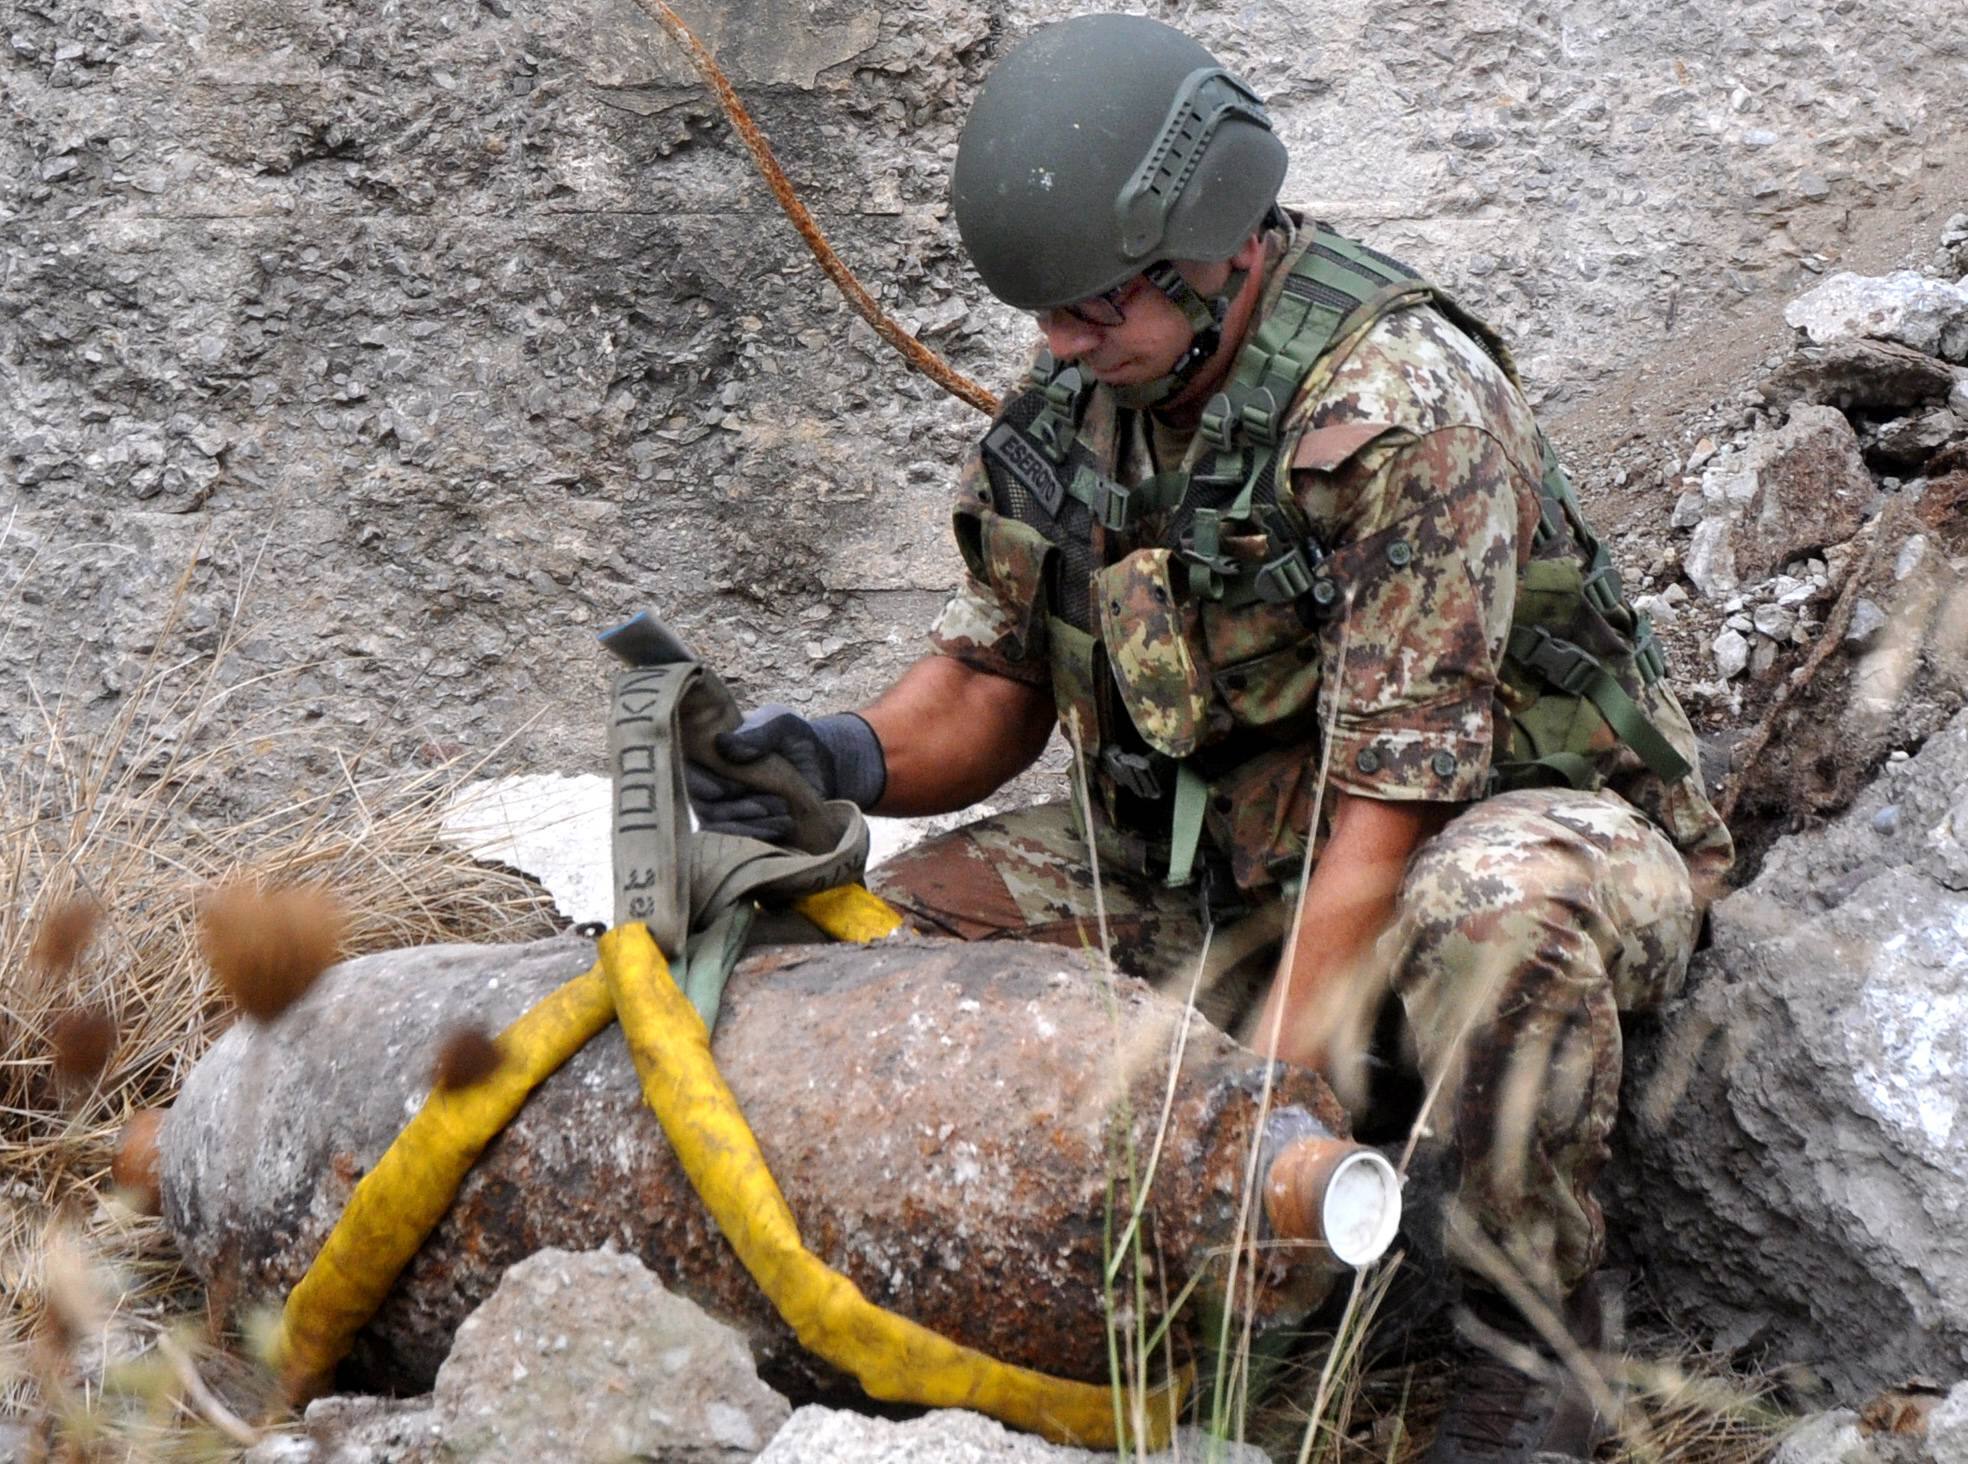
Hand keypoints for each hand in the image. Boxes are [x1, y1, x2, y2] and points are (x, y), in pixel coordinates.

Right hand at [685, 705, 884, 839]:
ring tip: (781, 815)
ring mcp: (721, 806)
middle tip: (761, 806)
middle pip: (697, 805)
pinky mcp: (740, 826)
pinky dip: (755, 836)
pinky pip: (734, 839)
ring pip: (714, 826)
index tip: (719, 791)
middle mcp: (707, 780)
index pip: (684, 771)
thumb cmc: (795, 738)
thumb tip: (723, 744)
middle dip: (727, 809)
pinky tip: (782, 827)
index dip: (696, 783)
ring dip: (743, 825)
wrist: (821, 765)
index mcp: (707, 750)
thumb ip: (758, 733)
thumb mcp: (782, 725)